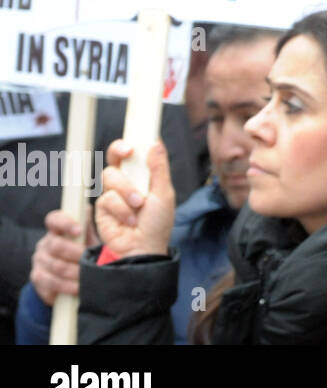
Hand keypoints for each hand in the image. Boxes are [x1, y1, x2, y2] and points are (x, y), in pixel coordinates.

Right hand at [30, 209, 85, 304]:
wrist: (69, 278)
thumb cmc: (83, 251)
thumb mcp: (87, 238)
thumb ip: (91, 227)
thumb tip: (106, 211)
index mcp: (57, 230)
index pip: (54, 219)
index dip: (65, 222)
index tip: (79, 230)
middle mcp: (45, 244)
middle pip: (56, 245)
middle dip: (75, 253)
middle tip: (90, 260)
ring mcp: (39, 261)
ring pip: (55, 266)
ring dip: (74, 272)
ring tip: (88, 276)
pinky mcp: (37, 278)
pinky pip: (51, 283)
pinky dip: (67, 286)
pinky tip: (78, 288)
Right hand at [94, 140, 174, 259]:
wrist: (143, 248)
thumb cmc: (157, 223)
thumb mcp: (164, 194)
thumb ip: (159, 169)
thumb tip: (156, 143)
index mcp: (142, 176)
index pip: (133, 154)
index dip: (130, 143)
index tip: (136, 140)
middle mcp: (126, 181)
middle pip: (114, 157)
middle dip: (119, 150)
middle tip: (128, 152)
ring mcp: (113, 193)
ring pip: (110, 176)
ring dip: (126, 190)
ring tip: (139, 205)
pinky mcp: (102, 208)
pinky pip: (107, 198)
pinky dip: (120, 209)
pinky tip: (129, 220)